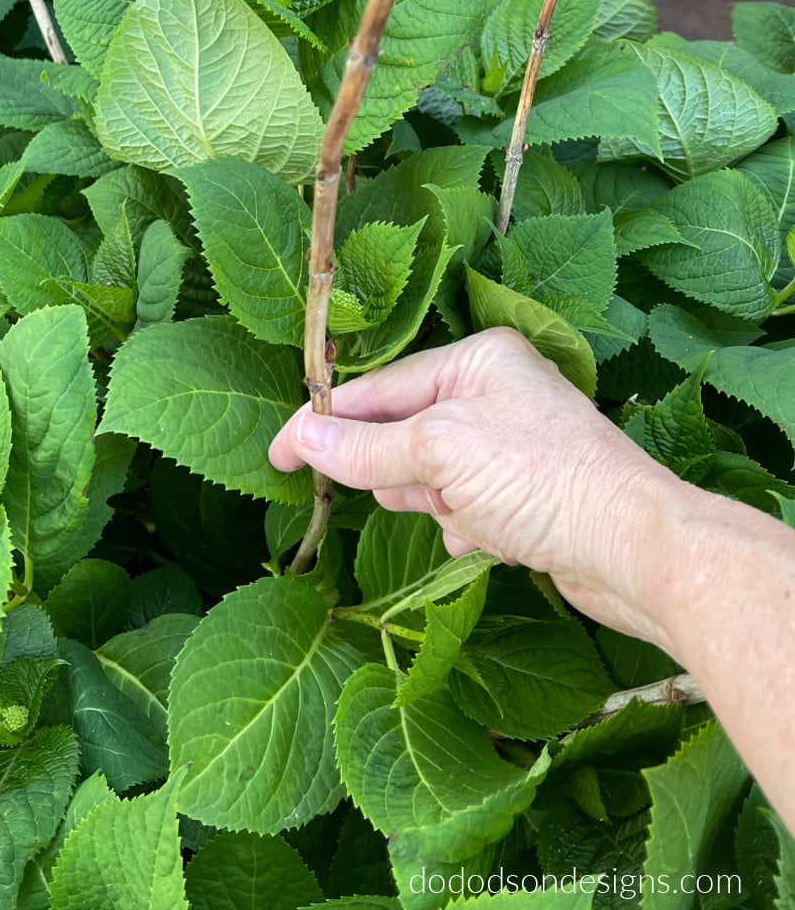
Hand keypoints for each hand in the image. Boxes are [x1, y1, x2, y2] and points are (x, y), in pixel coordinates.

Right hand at [269, 327, 684, 647]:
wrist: (635, 549)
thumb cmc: (543, 480)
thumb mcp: (440, 454)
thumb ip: (365, 449)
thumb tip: (301, 439)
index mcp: (478, 360)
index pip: (379, 387)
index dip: (325, 422)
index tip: (275, 455)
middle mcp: (496, 393)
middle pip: (402, 432)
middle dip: (400, 471)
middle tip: (426, 490)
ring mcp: (512, 444)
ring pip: (430, 474)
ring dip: (435, 502)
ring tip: (469, 512)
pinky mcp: (525, 493)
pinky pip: (463, 505)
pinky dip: (464, 524)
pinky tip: (487, 537)